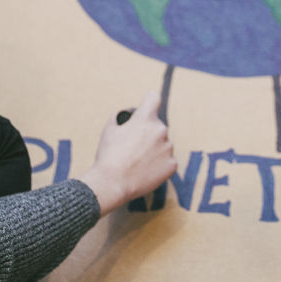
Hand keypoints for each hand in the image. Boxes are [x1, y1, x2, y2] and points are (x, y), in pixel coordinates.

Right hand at [79, 91, 176, 215]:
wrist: (112, 183)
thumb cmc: (109, 156)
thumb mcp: (109, 129)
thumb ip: (121, 117)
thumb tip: (129, 114)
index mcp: (145, 118)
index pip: (153, 98)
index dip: (148, 102)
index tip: (147, 107)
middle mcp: (161, 130)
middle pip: (157, 126)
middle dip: (148, 133)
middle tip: (134, 147)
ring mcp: (168, 148)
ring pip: (163, 144)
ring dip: (154, 150)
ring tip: (138, 163)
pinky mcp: (172, 165)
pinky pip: (167, 161)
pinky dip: (159, 165)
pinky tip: (145, 171)